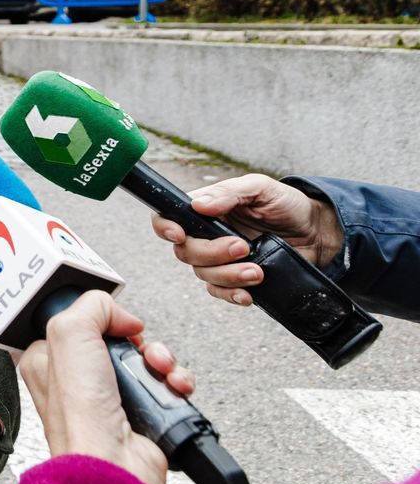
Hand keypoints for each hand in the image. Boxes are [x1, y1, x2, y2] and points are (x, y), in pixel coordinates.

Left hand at [18, 292, 194, 483]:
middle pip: (116, 338)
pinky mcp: (141, 414)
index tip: (110, 321)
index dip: (98, 317)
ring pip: (145, 359)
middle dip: (138, 339)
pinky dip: (175, 382)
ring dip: (162, 359)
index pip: (74, 321)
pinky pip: (165, 385)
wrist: (114, 465)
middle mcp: (76, 378)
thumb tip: (120, 314)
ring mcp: (110, 397)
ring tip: (162, 369)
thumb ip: (91, 306)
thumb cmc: (79, 413)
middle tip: (138, 346)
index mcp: (47, 357)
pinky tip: (173, 386)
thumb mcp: (69, 332)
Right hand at [150, 175, 344, 305]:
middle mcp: (207, 235)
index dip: (165, 227)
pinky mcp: (237, 279)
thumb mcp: (260, 188)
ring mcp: (221, 260)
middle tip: (243, 246)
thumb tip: (198, 205)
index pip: (169, 217)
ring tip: (257, 271)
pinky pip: (220, 293)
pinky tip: (249, 294)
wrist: (318, 233)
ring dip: (228, 276)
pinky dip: (232, 295)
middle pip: (185, 251)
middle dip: (211, 253)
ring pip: (203, 275)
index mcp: (205, 209)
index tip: (179, 234)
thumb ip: (229, 193)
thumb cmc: (288, 205)